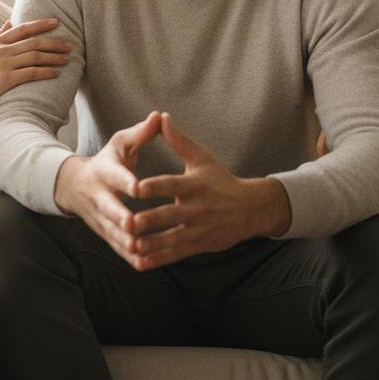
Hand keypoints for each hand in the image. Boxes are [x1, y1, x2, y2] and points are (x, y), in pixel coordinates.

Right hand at [0, 18, 71, 101]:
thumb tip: (11, 19)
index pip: (22, 28)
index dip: (40, 24)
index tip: (55, 22)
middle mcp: (1, 51)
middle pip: (33, 42)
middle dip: (53, 42)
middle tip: (69, 44)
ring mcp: (4, 64)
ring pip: (35, 56)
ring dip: (53, 57)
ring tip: (66, 59)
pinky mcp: (6, 80)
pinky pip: (31, 73)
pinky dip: (45, 72)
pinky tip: (56, 73)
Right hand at [53, 111, 161, 266]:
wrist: (74, 185)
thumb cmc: (106, 161)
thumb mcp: (120, 143)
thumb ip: (141, 133)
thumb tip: (159, 116)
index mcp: (105, 171)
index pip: (116, 176)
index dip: (126, 181)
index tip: (138, 187)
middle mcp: (99, 195)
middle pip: (110, 208)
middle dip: (120, 217)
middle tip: (134, 225)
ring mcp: (99, 216)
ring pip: (112, 231)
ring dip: (124, 241)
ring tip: (141, 249)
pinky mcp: (103, 232)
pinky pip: (115, 246)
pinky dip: (127, 255)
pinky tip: (143, 264)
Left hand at [128, 113, 291, 269]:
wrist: (251, 209)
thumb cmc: (220, 179)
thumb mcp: (202, 158)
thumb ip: (178, 140)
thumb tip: (161, 117)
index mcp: (194, 185)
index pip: (171, 185)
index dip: (155, 187)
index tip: (136, 188)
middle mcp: (196, 209)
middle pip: (169, 216)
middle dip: (148, 221)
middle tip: (127, 222)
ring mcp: (198, 229)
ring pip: (171, 239)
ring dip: (150, 244)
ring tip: (130, 245)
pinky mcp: (199, 245)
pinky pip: (176, 254)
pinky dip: (158, 259)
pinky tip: (139, 262)